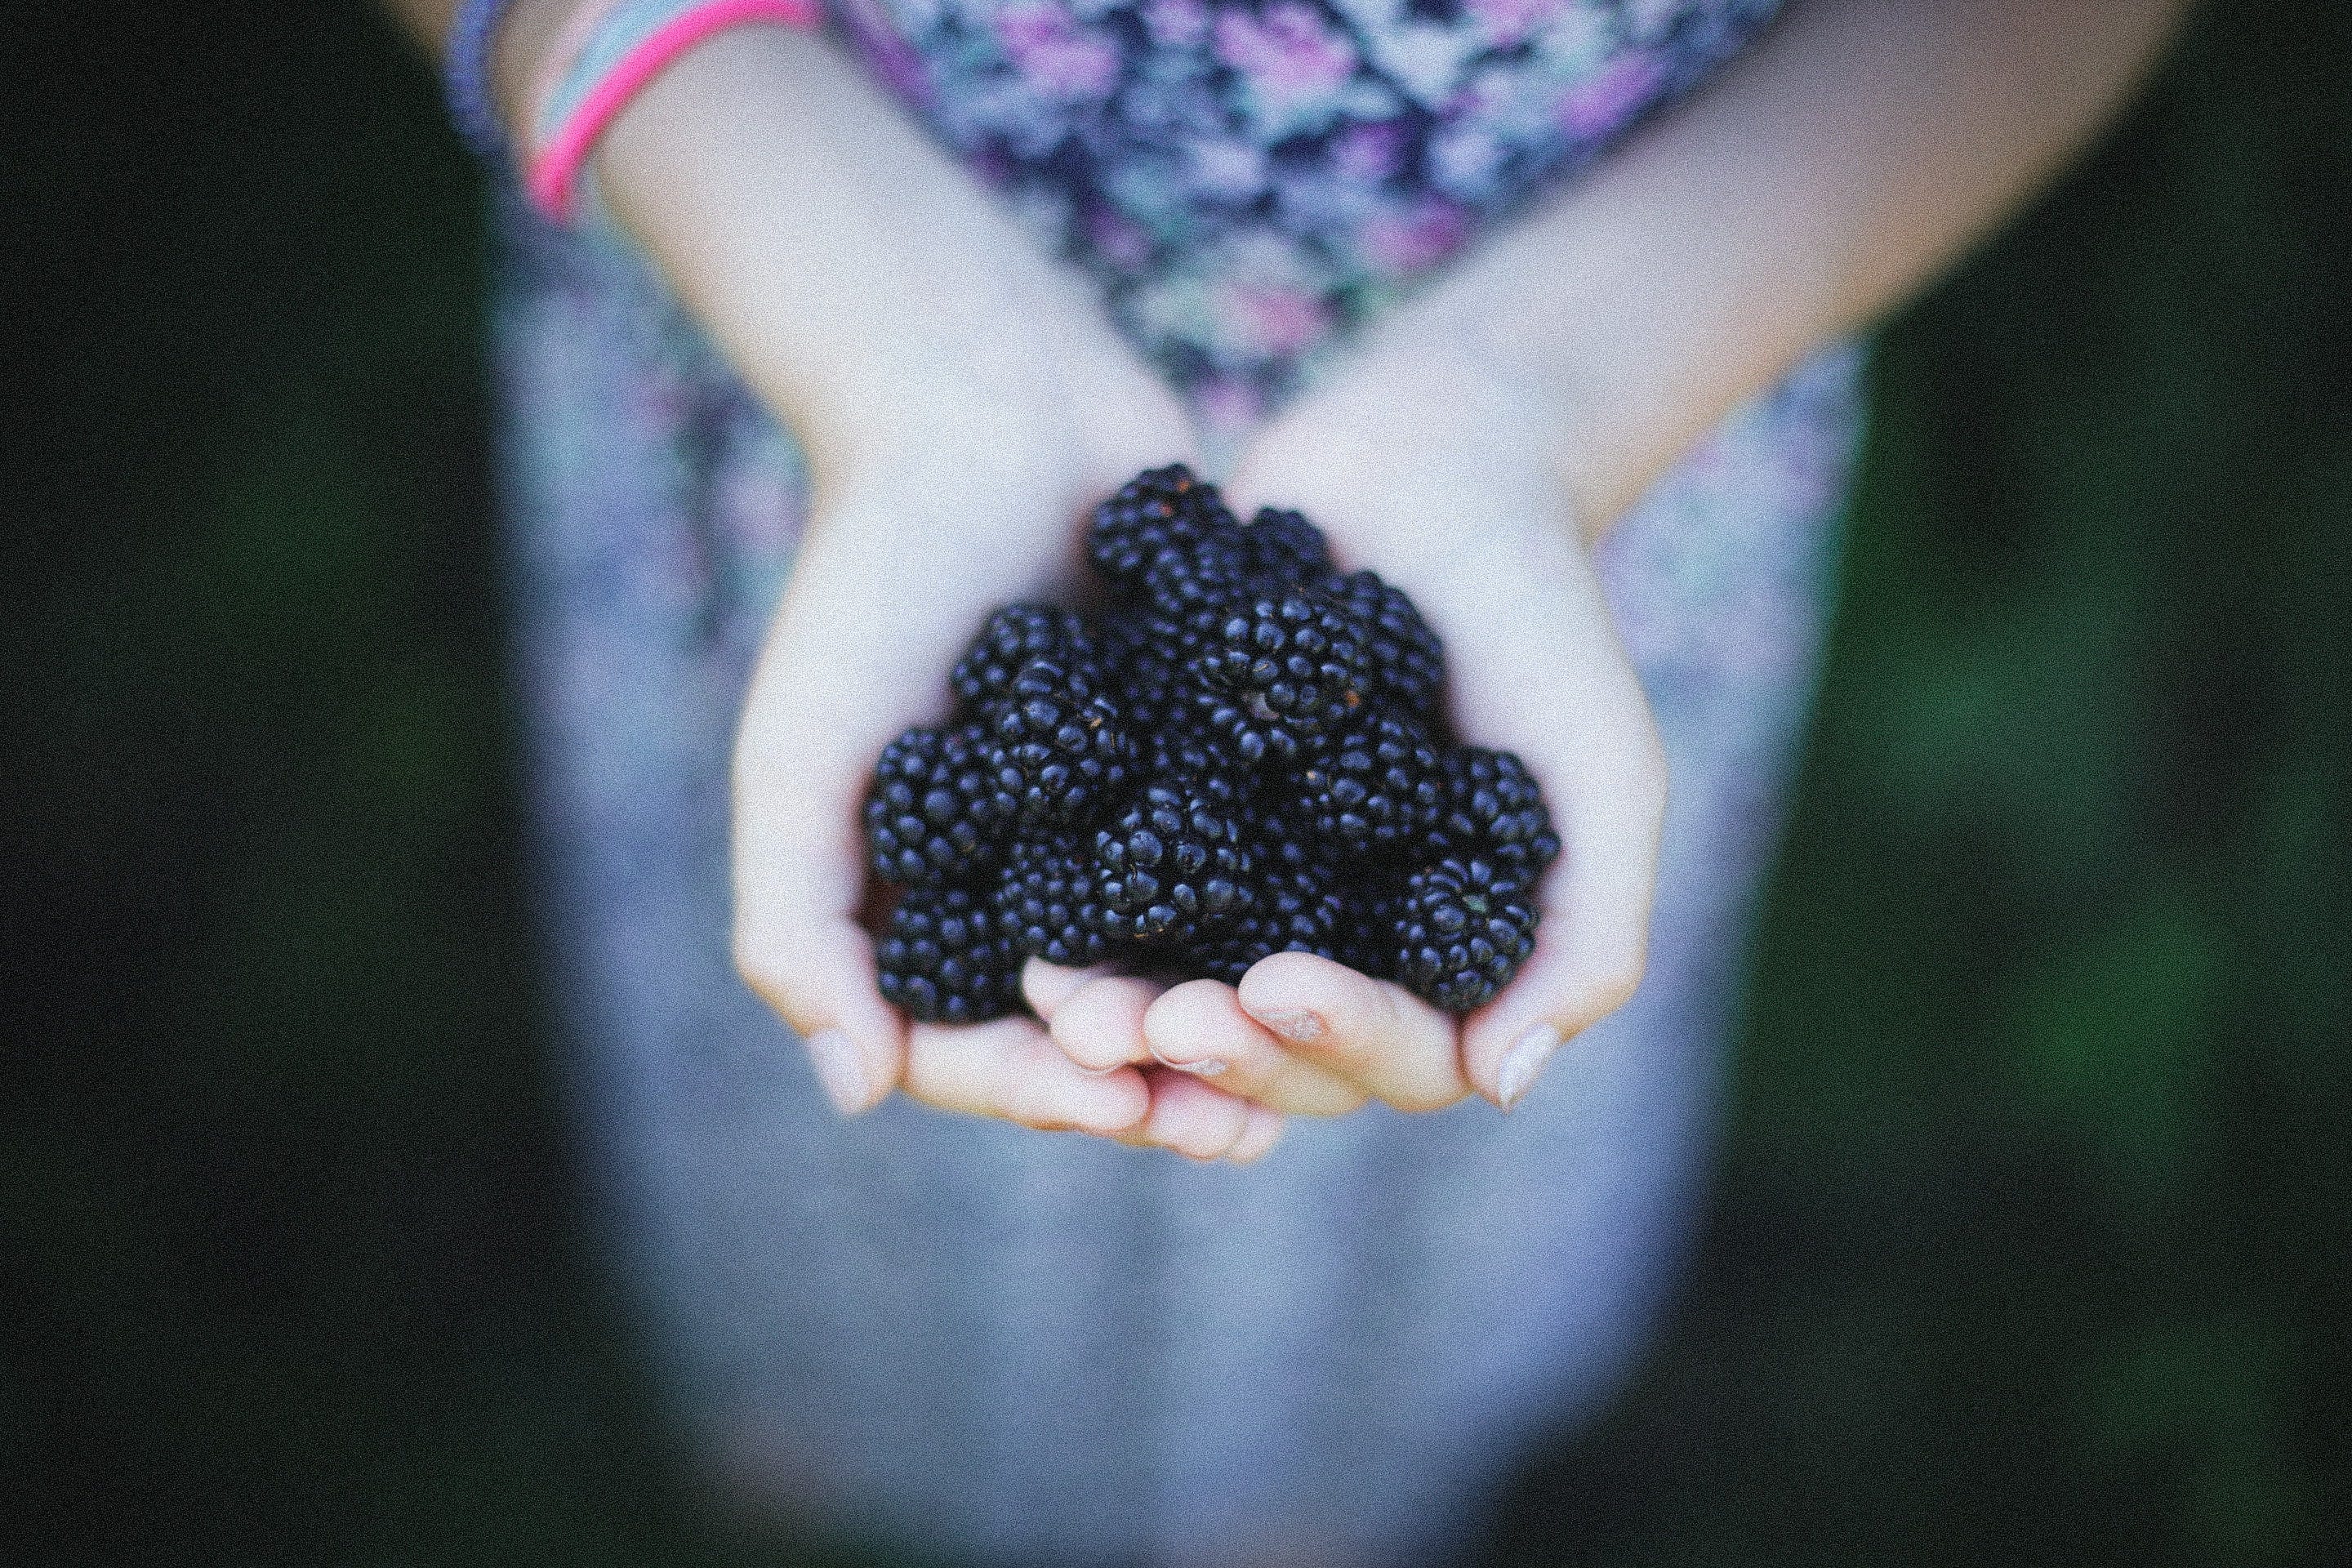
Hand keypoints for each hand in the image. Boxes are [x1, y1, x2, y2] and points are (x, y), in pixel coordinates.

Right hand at [603, 29, 1286, 1157]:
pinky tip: (1354, 954)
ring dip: (1231, 1030)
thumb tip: (857, 1097)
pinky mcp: (1198, 769)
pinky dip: (1286, 922)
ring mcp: (1112, 830)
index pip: (968, 1047)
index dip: (1036, 1090)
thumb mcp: (801, 757)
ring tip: (1302, 1065)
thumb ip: (797, 925)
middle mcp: (1018, 884)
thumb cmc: (872, 579)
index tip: (1111, 1103)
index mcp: (917, 903)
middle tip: (1235, 1124)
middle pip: (1087, 1032)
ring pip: (1176, 971)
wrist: (990, 410)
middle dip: (1154, 1084)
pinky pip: (1244, 873)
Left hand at [1030, 288, 1667, 1116]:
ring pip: (1188, 1000)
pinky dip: (1076, 928)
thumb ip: (1588, 932)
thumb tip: (1503, 1083)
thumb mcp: (1603, 770)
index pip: (1405, 1057)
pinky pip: (1116, 899)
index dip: (1339, 1045)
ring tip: (1066, 1003)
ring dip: (1129, 1020)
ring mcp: (1255, 890)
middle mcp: (1347, 944)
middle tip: (1152, 1023)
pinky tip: (1022, 930)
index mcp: (1451, 961)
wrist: (1435, 468)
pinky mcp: (1172, 821)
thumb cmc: (1541, 617)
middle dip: (1219, 1051)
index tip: (1277, 989)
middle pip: (1281, 1057)